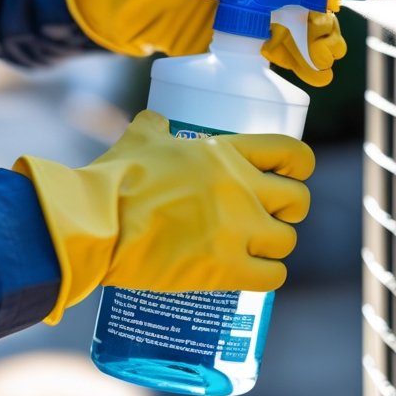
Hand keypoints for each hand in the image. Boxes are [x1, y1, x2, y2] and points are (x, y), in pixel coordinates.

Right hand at [13, 110, 314, 323]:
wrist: (96, 223)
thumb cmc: (116, 178)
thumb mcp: (142, 137)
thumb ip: (156, 126)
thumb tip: (155, 119)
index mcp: (227, 153)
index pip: (291, 153)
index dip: (300, 165)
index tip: (294, 174)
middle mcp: (243, 189)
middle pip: (298, 200)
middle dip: (289, 210)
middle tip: (271, 217)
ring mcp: (238, 229)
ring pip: (287, 241)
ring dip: (275, 246)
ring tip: (256, 248)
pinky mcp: (225, 269)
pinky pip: (272, 276)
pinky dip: (268, 276)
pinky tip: (254, 274)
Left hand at [65, 0, 346, 83]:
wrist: (131, 9)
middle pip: (306, 1)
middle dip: (322, 20)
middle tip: (326, 41)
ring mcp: (259, 18)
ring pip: (302, 31)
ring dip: (320, 46)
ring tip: (327, 62)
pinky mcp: (249, 47)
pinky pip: (283, 55)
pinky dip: (303, 66)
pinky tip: (317, 77)